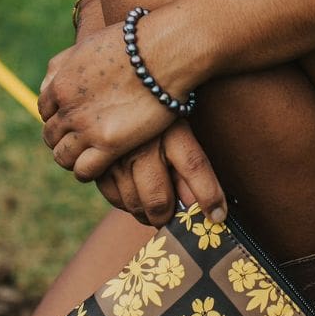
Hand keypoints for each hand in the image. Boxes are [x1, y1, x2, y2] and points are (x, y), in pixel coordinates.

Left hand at [38, 22, 176, 181]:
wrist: (162, 51)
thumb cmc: (134, 44)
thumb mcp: (87, 46)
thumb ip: (64, 63)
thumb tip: (52, 81)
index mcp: (60, 83)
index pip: (44, 111)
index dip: (58, 118)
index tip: (74, 122)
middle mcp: (67, 107)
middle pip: (51, 135)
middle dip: (64, 140)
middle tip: (84, 142)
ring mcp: (87, 127)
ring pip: (62, 156)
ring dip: (72, 159)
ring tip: (90, 158)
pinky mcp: (110, 143)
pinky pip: (84, 170)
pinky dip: (87, 172)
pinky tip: (101, 167)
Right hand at [96, 119, 227, 227]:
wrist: (123, 97)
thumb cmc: (161, 121)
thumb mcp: (182, 133)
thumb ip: (191, 169)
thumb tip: (208, 210)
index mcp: (172, 129)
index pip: (194, 166)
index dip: (209, 196)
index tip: (218, 217)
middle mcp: (143, 142)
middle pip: (158, 199)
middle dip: (168, 218)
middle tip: (172, 219)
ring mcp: (116, 154)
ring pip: (135, 204)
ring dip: (147, 215)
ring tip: (155, 209)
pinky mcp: (96, 163)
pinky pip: (114, 199)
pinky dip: (126, 205)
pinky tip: (134, 195)